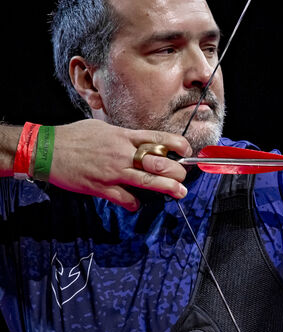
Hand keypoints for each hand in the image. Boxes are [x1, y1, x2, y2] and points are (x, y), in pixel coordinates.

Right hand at [45, 119, 192, 210]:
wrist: (45, 149)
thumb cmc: (73, 136)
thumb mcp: (102, 128)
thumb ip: (123, 136)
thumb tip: (140, 140)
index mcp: (123, 136)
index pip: (159, 138)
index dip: (178, 144)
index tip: (187, 150)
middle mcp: (122, 153)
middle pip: (159, 162)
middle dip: (177, 170)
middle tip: (184, 176)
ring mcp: (112, 172)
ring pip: (147, 181)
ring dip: (167, 188)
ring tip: (180, 192)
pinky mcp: (101, 187)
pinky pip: (125, 198)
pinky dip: (134, 203)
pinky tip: (137, 203)